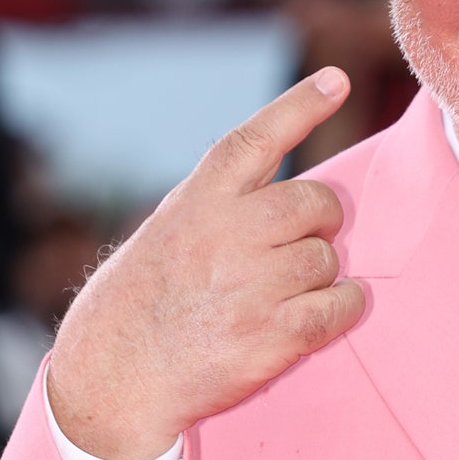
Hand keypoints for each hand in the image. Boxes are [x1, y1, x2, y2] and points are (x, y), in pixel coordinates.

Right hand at [48, 69, 363, 459]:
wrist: (116, 377)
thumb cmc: (143, 303)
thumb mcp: (168, 231)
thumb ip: (221, 208)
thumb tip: (288, 201)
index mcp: (198, 201)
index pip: (256, 139)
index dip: (300, 106)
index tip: (336, 82)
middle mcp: (227, 234)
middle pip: (316, 203)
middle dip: (320, 222)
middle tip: (298, 244)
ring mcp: (253, 285)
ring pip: (328, 258)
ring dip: (319, 275)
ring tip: (281, 293)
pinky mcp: (274, 335)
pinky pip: (341, 306)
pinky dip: (341, 308)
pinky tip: (320, 315)